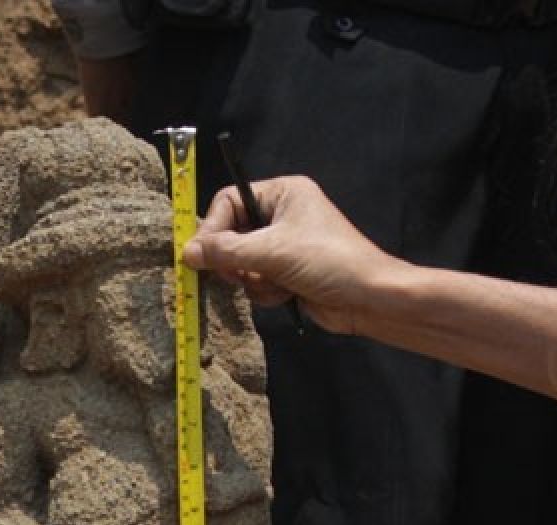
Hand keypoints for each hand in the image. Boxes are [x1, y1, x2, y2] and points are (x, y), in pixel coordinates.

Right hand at [183, 176, 404, 334]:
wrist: (370, 298)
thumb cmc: (328, 261)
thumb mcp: (272, 251)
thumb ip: (225, 251)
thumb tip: (187, 253)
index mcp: (283, 193)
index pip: (228, 200)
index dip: (212, 228)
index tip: (201, 255)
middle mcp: (283, 215)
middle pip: (232, 234)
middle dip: (235, 259)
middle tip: (236, 274)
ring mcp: (286, 246)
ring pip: (243, 262)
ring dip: (254, 279)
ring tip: (276, 283)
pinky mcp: (289, 274)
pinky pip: (258, 281)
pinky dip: (267, 291)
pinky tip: (288, 294)